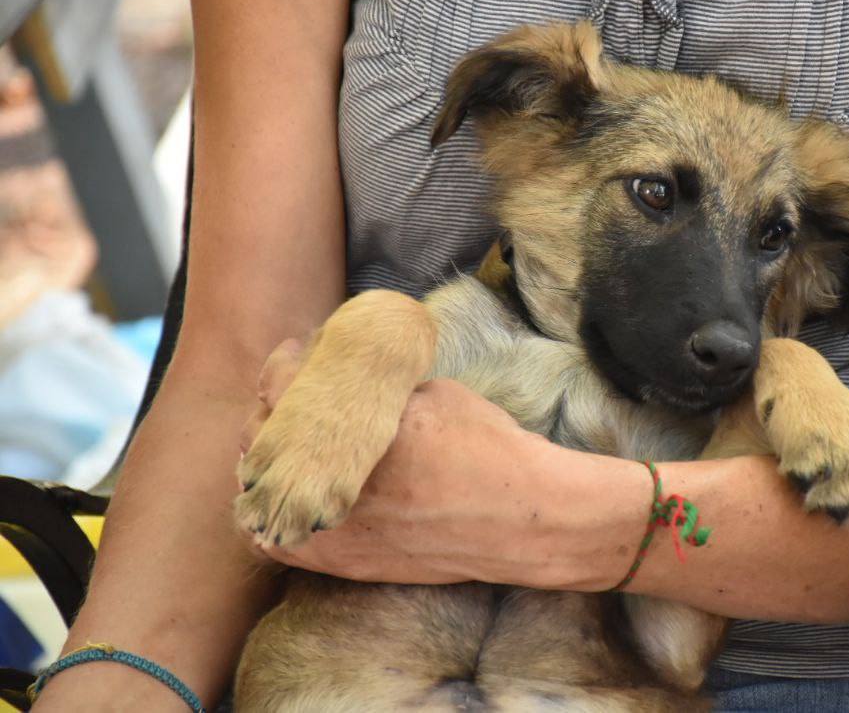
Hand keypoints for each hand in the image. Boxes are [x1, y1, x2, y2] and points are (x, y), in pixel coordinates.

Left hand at [242, 341, 650, 589]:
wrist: (522, 517)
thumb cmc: (488, 449)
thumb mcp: (432, 395)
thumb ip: (379, 392)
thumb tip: (352, 382)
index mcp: (352, 430)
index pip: (284, 388)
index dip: (285, 364)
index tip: (296, 352)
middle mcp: (332, 483)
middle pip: (262, 438)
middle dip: (273, 409)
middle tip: (291, 391)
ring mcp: (332, 528)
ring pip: (261, 490)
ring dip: (267, 459)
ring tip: (287, 439)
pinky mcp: (342, 561)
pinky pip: (280, 536)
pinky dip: (273, 509)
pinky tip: (290, 489)